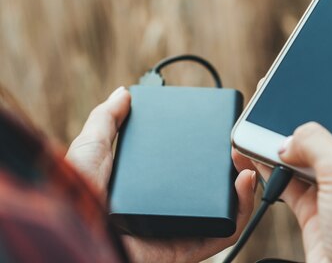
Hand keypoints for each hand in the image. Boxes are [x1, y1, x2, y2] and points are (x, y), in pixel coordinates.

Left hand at [66, 86, 256, 262]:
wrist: (83, 238)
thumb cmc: (77, 199)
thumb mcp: (90, 149)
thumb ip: (106, 120)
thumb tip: (123, 93)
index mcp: (148, 187)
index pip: (186, 167)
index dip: (207, 149)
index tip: (218, 129)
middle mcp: (167, 208)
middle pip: (213, 187)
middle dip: (233, 163)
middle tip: (237, 144)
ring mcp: (182, 229)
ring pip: (227, 208)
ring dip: (243, 183)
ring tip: (244, 160)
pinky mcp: (191, 247)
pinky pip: (226, 231)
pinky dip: (242, 208)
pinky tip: (244, 182)